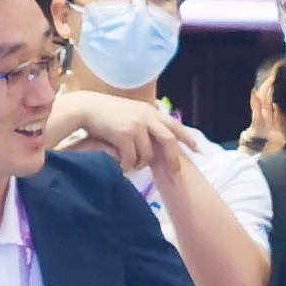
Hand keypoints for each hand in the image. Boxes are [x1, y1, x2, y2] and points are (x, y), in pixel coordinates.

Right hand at [50, 92, 179, 173]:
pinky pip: (131, 158)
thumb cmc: (107, 113)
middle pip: (169, 142)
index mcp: (151, 112)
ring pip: (148, 154)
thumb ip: (145, 122)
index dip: (188, 139)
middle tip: (176, 177)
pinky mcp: (124, 135)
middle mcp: (147, 117)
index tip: (198, 151)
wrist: (87, 108)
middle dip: (174, 161)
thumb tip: (156, 140)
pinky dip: (128, 166)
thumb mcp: (131, 112)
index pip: (175, 126)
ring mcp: (136, 126)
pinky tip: (123, 166)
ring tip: (133, 166)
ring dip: (141, 165)